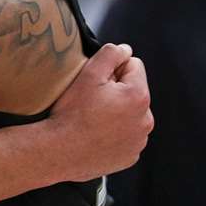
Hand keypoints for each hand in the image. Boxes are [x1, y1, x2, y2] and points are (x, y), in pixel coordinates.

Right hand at [43, 43, 152, 181]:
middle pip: (133, 91)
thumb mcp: (89, 74)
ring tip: (93, 118)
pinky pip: (127, 135)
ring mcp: (139, 141)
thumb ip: (111, 54)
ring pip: (131, 114)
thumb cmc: (72, 111)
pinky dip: (115, 132)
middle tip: (91, 100)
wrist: (59, 151)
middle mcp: (146, 120)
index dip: (113, 68)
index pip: (134, 65)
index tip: (96, 82)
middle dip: (117, 90)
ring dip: (117, 111)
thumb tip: (126, 50)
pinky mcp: (130, 156)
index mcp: (139, 96)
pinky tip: (96, 134)